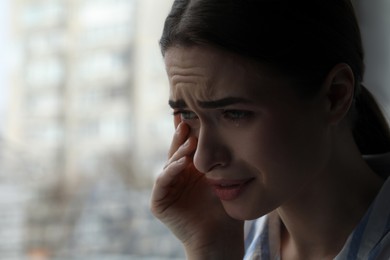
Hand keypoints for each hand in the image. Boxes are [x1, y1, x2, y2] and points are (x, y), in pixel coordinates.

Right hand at [150, 122, 243, 258]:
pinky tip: (182, 163)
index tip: (192, 112)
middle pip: (176, 151)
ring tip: (189, 141)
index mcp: (190, 171)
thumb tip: (223, 129)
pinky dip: (171, 171)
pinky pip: (162, 182)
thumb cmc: (225, 209)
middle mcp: (177, 177)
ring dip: (178, 152)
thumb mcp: (221, 178)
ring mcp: (166, 189)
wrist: (220, 238)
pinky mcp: (159, 202)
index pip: (187, 147)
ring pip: (169, 164)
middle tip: (187, 120)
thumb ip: (217, 159)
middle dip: (181, 136)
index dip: (188, 131)